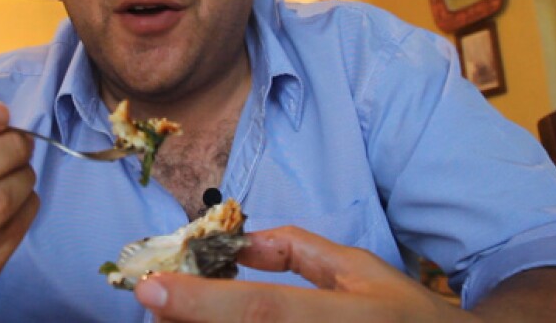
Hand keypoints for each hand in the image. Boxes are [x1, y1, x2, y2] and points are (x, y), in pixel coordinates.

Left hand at [134, 226, 477, 322]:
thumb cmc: (404, 317)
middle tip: (158, 301)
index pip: (263, 310)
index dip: (203, 302)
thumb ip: (298, 250)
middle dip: (186, 322)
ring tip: (180, 312)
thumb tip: (237, 241)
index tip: (151, 289)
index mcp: (346, 319)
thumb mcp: (361, 270)